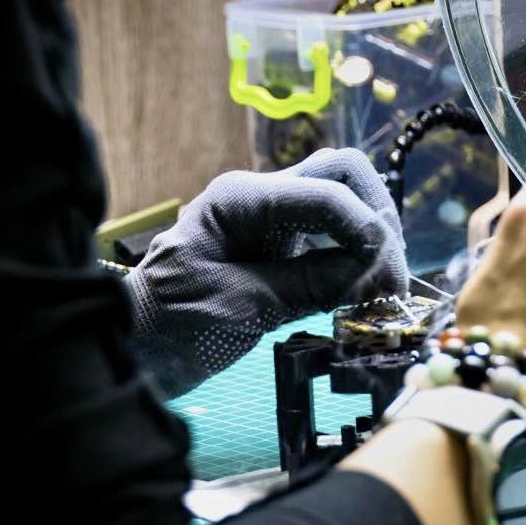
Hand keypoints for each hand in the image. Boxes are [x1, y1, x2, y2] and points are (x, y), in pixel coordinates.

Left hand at [126, 148, 406, 397]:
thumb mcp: (238, 307)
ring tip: (384, 292)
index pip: (326, 190)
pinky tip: (364, 294)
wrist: (135, 350)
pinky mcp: (281, 250)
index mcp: (241, 199)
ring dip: (372, 238)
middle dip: (377, 218)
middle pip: (343, 174)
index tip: (385, 280)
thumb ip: (305, 285)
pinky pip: (333, 238)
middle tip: (390, 280)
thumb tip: (371, 273)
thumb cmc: (169, 325)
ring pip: (345, 201)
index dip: (365, 229)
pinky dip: (357, 259)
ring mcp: (273, 221)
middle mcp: (261, 197)